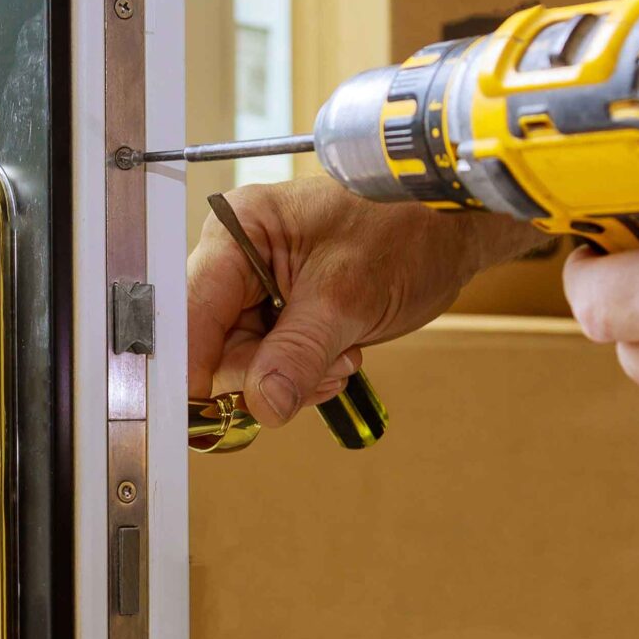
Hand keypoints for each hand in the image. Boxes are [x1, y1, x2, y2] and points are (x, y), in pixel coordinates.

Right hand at [188, 176, 535, 425]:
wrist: (449, 229)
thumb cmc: (404, 227)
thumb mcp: (349, 294)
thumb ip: (299, 352)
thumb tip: (263, 404)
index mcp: (237, 231)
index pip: (190, 310)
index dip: (193, 362)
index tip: (203, 410)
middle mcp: (235, 258)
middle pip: (211, 346)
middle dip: (265, 371)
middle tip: (325, 365)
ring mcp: (255, 288)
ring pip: (242, 363)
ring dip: (292, 375)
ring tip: (342, 353)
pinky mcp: (277, 313)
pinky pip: (269, 365)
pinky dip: (304, 374)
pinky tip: (340, 356)